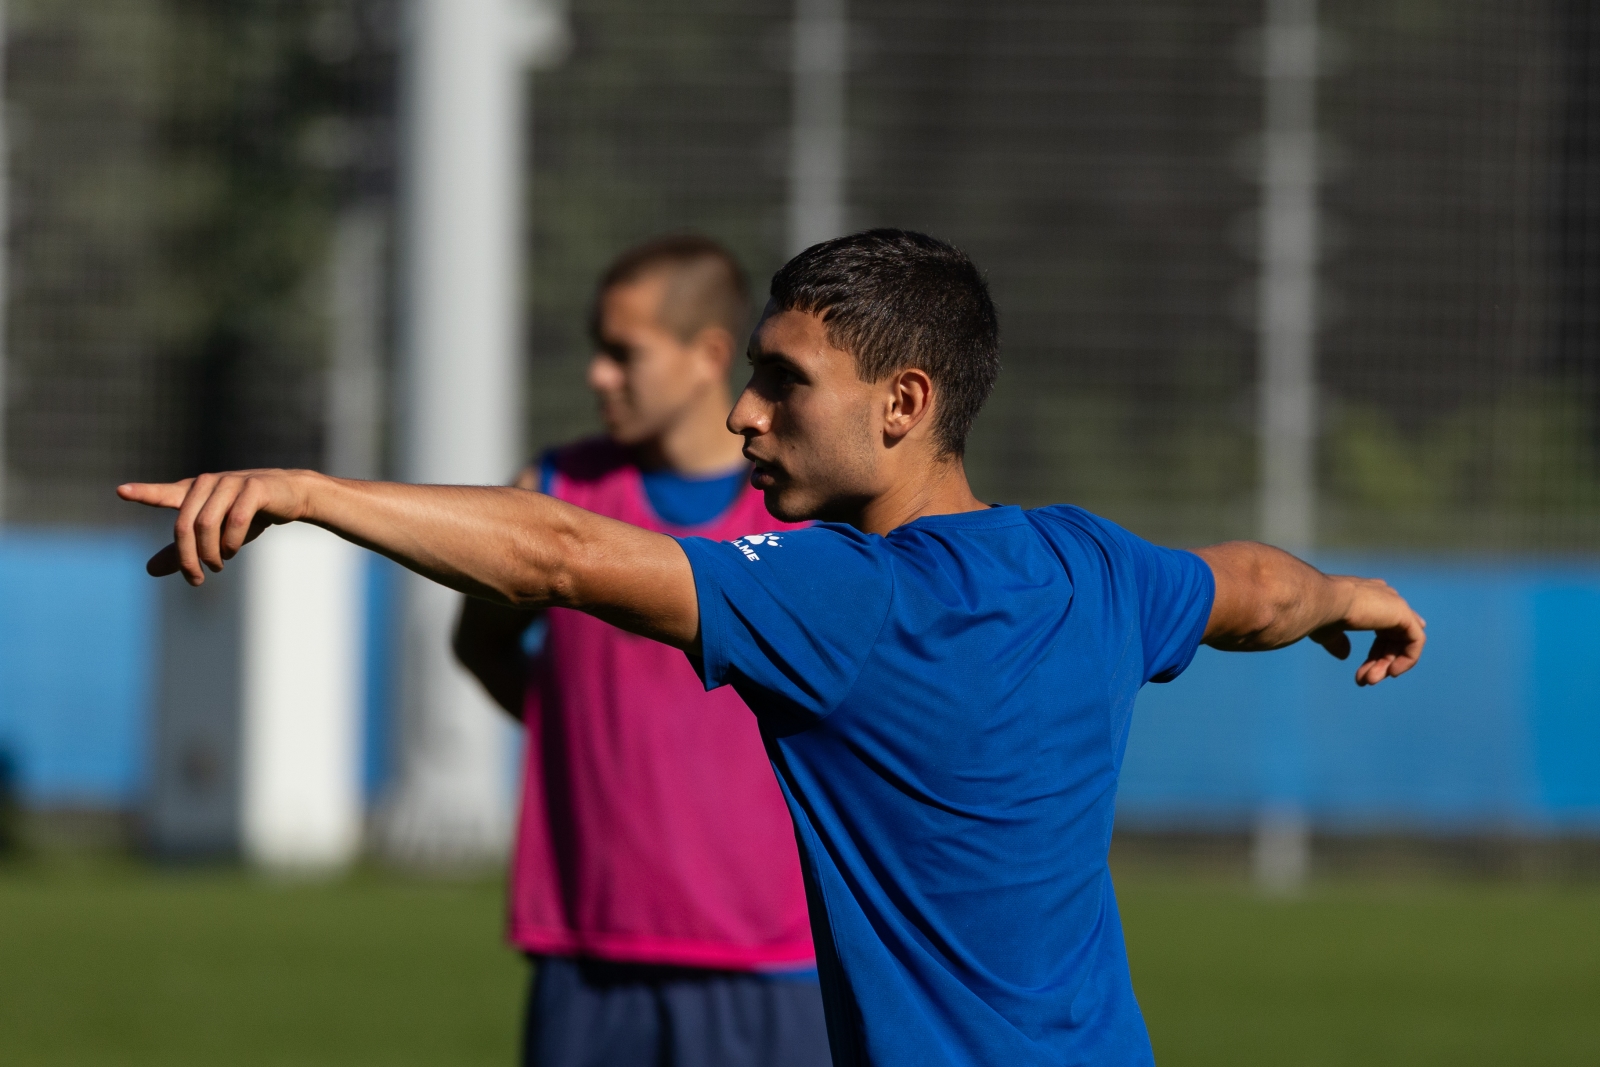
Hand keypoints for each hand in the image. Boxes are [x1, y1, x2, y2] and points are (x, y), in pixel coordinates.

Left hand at [117, 470, 313, 584]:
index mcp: (194, 491)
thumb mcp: (214, 534)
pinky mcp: (254, 487)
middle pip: (184, 525)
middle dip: (187, 557)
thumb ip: (182, 549)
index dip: (144, 493)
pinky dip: (232, 541)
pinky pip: (236, 520)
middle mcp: (208, 483)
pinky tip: (233, 550)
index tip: (121, 492)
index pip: (166, 494)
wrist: (292, 496)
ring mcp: (231, 483)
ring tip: (218, 565)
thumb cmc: (250, 513)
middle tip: (197, 578)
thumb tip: (149, 570)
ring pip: (207, 524)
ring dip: (211, 553)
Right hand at [1308, 576, 1426, 686]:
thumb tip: (1345, 655)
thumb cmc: (1320, 613)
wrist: (1323, 602)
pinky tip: (1391, 672)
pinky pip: (1416, 641)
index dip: (1378, 651)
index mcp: (1368, 596)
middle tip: (1365, 681)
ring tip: (1371, 680)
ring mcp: (1396, 604)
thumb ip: (1339, 641)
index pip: (1383, 626)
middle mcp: (1384, 597)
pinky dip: (1408, 659)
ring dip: (1389, 664)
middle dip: (1380, 661)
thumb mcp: (1328, 631)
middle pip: (1393, 637)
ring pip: (1402, 641)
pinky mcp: (1404, 613)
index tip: (1365, 672)